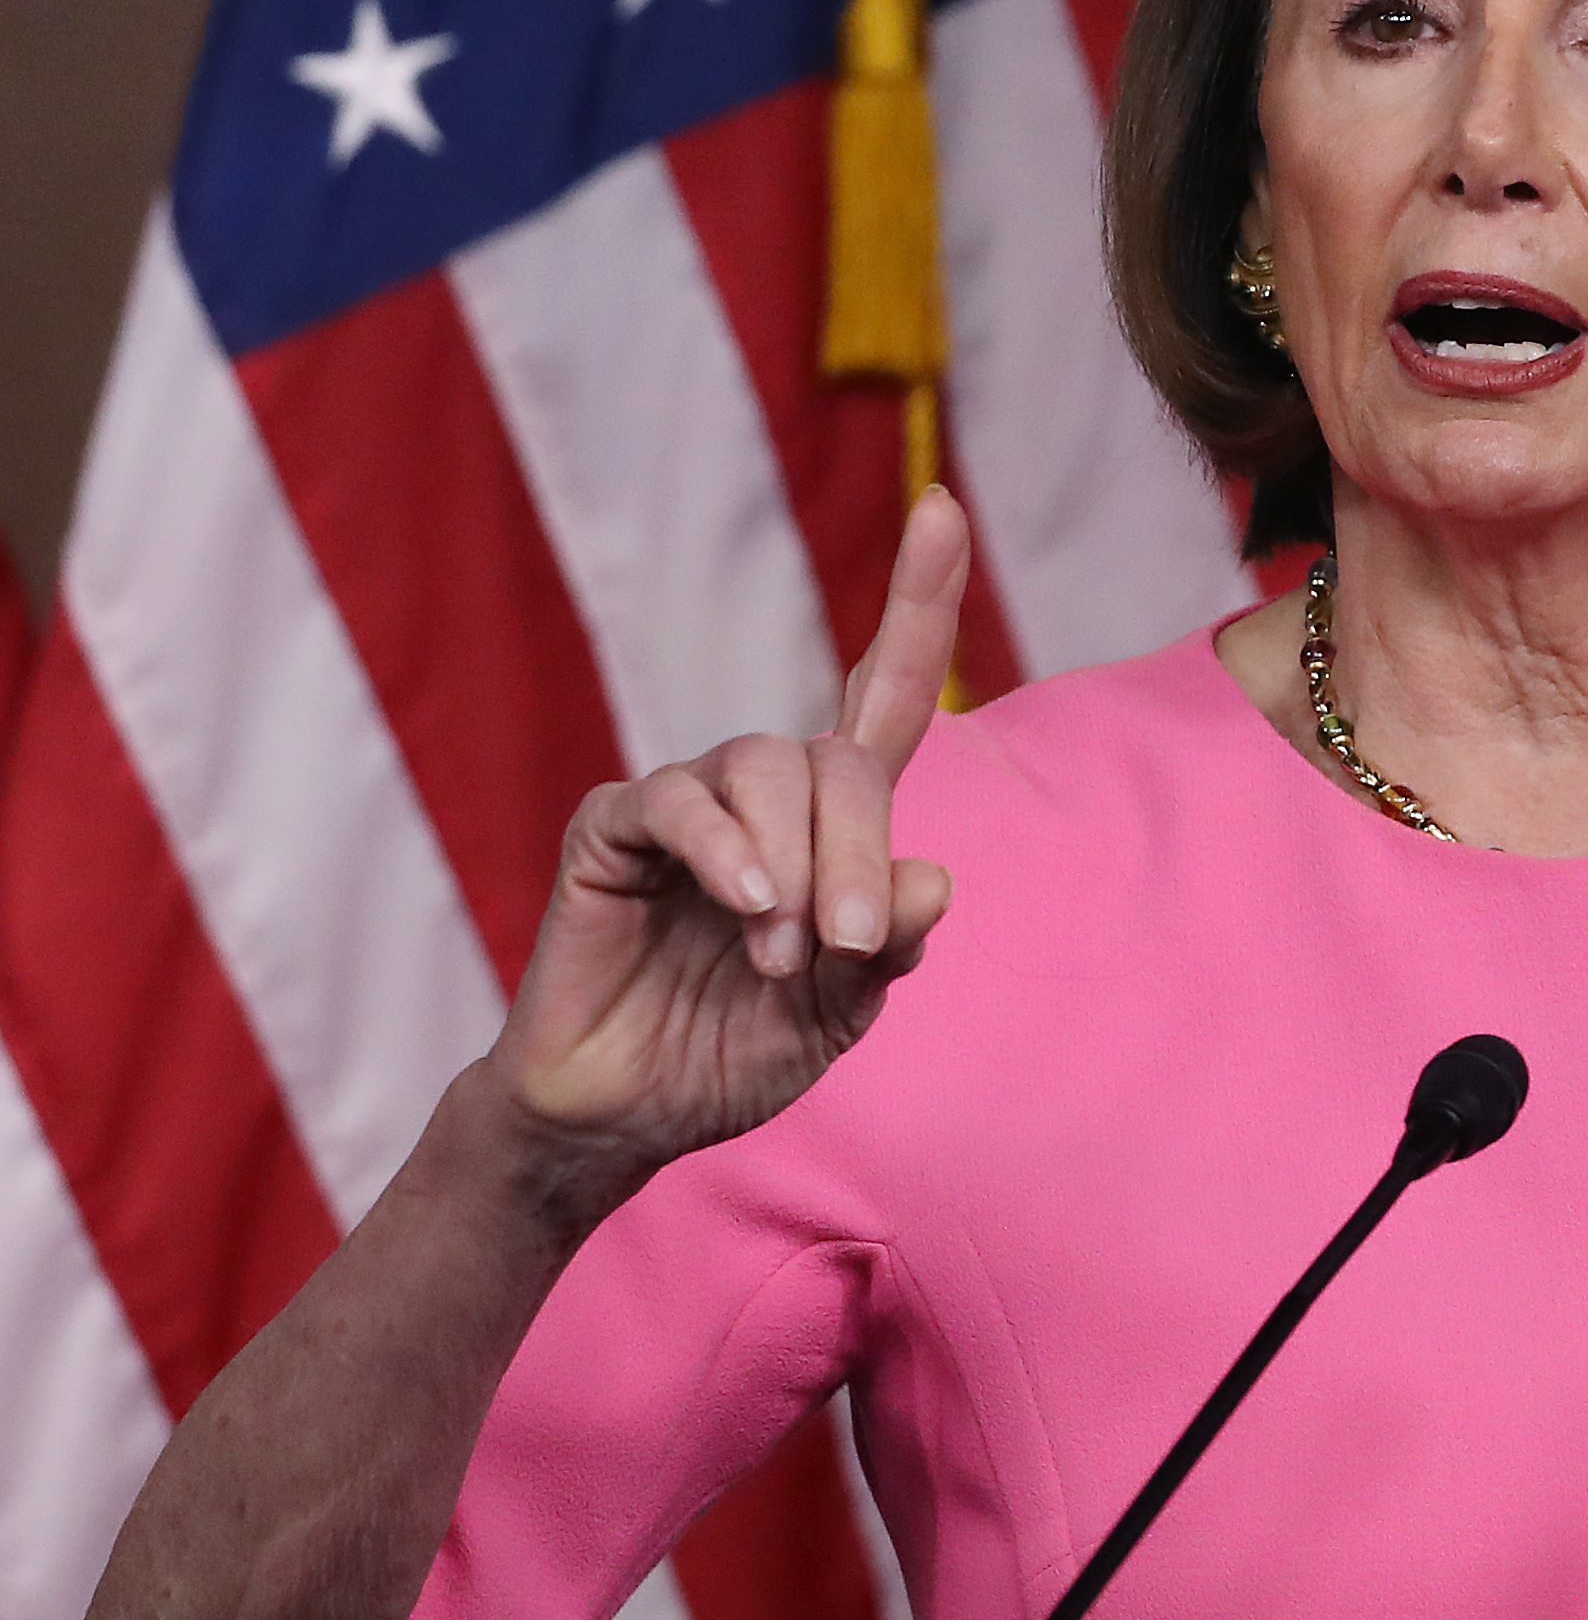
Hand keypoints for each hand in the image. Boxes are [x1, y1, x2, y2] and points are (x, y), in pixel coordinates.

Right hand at [485, 490, 969, 1196]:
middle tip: (845, 947)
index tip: (942, 506)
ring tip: (779, 951)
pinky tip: (745, 905)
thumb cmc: (734, 1051)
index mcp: (832, 824)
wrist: (628, 1113)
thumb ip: (888, 946)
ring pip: (767, 768)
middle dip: (857, 849)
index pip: (885, 692)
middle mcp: (765, 794)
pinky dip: (723, 850)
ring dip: (795, 863)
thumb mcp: (840, 1009)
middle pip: (841, 758)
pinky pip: (675, 803)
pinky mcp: (613, 827)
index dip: (917, 601)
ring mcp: (686, 803)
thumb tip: (934, 877)